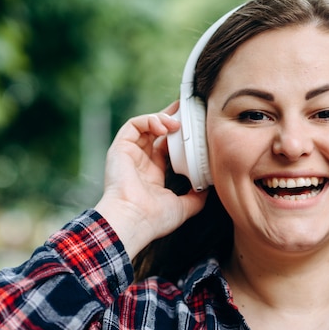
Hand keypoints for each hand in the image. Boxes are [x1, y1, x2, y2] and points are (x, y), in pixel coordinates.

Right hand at [95, 101, 207, 257]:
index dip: (179, 136)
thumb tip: (209, 188)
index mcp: (153, 175)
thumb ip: (196, 197)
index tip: (195, 127)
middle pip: (156, 132)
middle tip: (188, 109)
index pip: (166, 147)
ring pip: (145, 126)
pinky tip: (164, 126)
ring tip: (177, 122)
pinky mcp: (120, 148)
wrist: (134, 221)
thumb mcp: (183, 207)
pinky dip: (149, 120)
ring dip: (162, 118)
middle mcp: (140, 162)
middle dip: (172, 118)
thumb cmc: (154, 219)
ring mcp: (129, 154)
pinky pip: (134, 125)